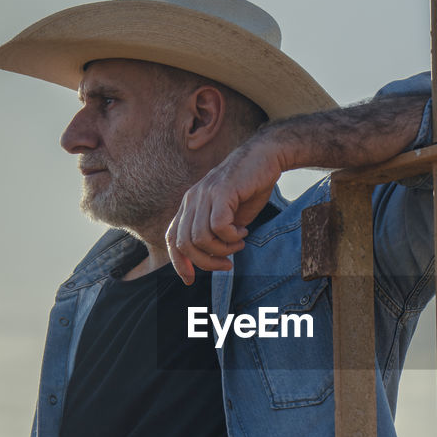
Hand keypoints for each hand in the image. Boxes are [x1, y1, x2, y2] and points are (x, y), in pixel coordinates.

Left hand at [165, 135, 284, 284]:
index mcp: (189, 205)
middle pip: (184, 244)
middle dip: (205, 262)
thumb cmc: (248, 188)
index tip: (190, 280)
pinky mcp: (221, 191)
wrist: (265, 157)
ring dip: (222, 249)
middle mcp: (192, 199)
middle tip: (227, 264)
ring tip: (238, 244)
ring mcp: (205, 194)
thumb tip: (212, 260)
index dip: (178, 262)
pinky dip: (231, 237)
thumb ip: (216, 234)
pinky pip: (218, 226)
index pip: (172, 238)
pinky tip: (243, 232)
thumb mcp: (228, 216)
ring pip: (200, 237)